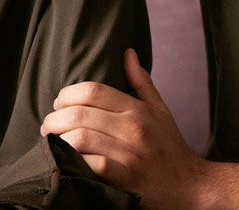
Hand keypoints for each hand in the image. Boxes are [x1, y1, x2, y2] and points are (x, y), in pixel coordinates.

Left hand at [41, 49, 209, 208]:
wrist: (190, 186)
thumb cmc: (170, 147)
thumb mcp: (160, 110)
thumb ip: (141, 82)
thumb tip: (128, 52)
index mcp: (138, 109)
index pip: (93, 90)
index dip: (67, 94)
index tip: (59, 103)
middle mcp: (134, 128)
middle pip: (80, 113)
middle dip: (54, 119)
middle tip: (48, 126)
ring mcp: (130, 155)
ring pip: (81, 138)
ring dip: (59, 141)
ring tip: (53, 143)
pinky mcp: (126, 179)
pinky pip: (92, 165)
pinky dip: (75, 162)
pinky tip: (68, 162)